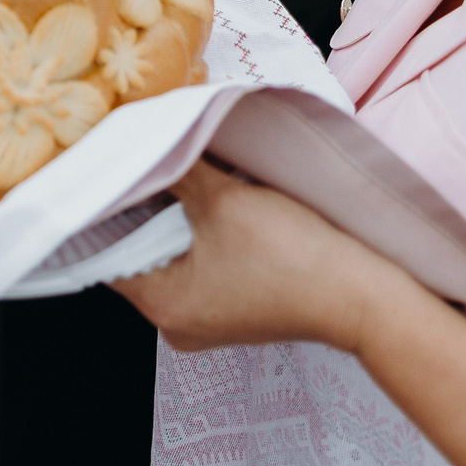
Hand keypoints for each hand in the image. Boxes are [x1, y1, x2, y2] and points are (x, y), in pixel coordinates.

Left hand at [114, 158, 415, 355]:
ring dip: (175, 219)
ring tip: (176, 174)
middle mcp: (175, 324)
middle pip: (137, 255)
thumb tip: (145, 142)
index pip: (106, 252)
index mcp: (162, 307)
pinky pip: (200, 267)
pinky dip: (200, 236)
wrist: (361, 295)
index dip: (104, 207)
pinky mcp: (234, 311)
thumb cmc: (293, 256)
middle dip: (142, 209)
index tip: (103, 169)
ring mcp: (207, 321)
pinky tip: (210, 201)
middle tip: (142, 161)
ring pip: (171, 258)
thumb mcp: (223, 200)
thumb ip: (175, 169)